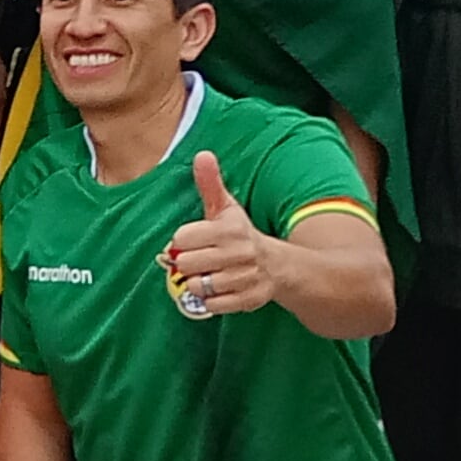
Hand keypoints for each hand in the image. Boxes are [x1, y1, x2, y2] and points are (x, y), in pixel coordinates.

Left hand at [164, 149, 276, 316]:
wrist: (279, 266)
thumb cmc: (241, 234)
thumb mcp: (226, 208)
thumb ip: (210, 183)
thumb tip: (202, 154)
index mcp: (229, 230)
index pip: (181, 239)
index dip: (182, 242)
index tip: (193, 240)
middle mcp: (238, 254)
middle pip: (185, 264)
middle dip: (187, 264)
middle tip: (199, 260)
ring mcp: (244, 279)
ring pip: (197, 286)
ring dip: (198, 283)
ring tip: (209, 274)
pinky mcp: (248, 300)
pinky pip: (212, 305)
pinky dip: (210, 301)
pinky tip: (219, 289)